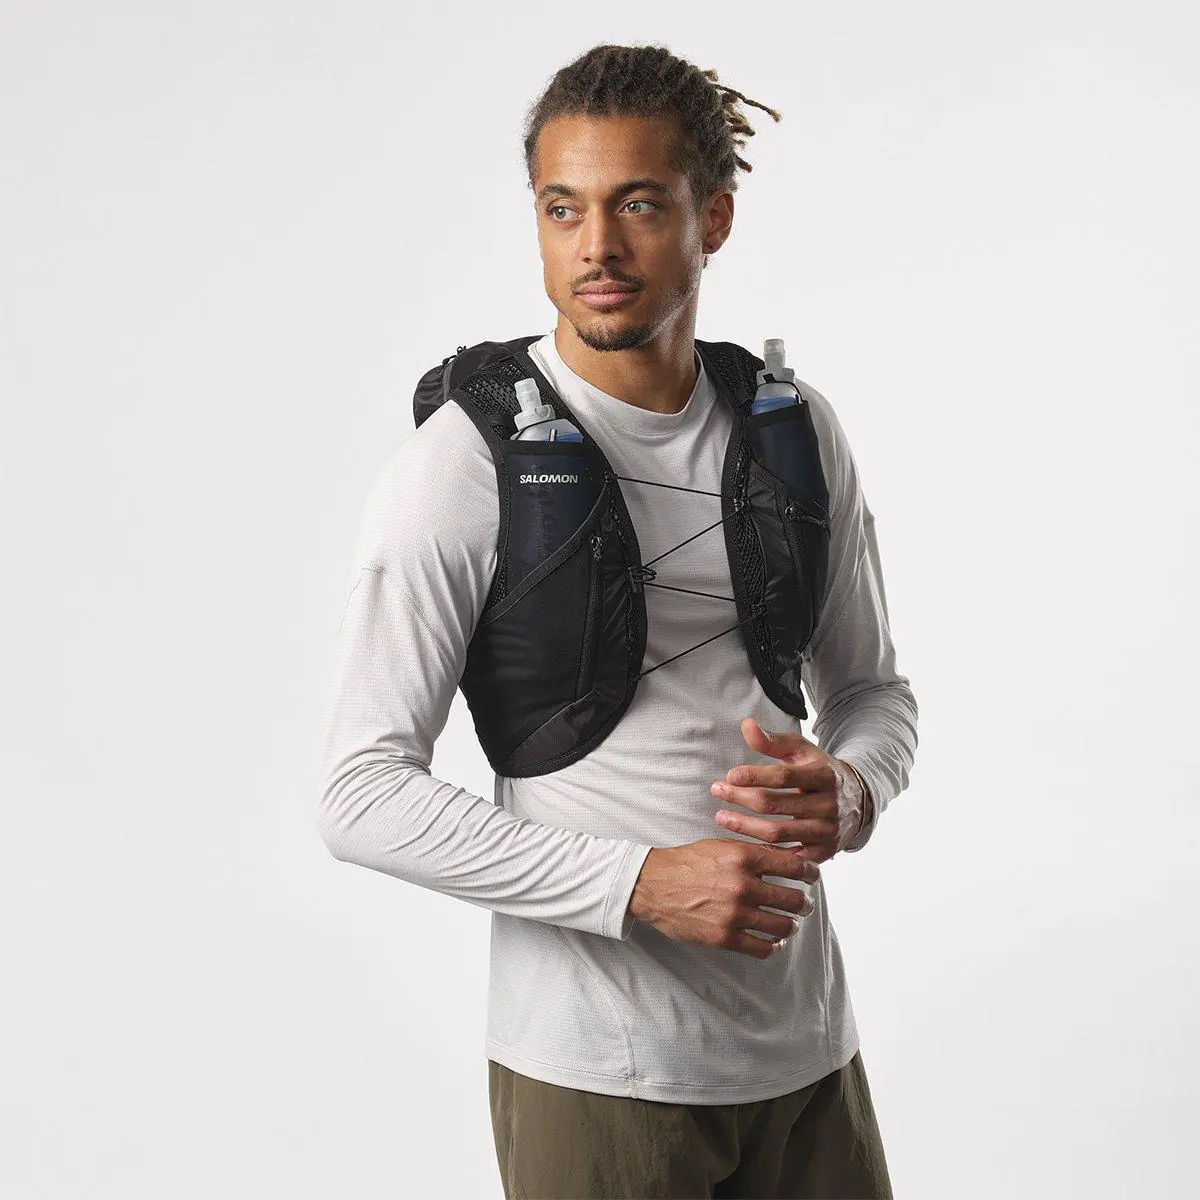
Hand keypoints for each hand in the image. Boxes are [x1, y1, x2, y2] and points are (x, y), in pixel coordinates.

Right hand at [627, 838, 820, 959]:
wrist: (652, 885)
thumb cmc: (687, 862)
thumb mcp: (722, 847)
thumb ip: (755, 852)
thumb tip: (790, 855)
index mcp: (743, 857)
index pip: (794, 865)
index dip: (810, 872)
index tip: (813, 877)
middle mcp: (742, 885)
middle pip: (793, 899)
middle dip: (803, 903)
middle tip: (803, 904)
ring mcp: (734, 913)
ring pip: (782, 926)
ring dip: (791, 926)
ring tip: (789, 924)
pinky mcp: (723, 937)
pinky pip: (762, 948)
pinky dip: (773, 947)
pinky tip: (774, 942)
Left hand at [709, 717, 869, 863]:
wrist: (856, 801)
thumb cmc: (819, 770)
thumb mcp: (802, 751)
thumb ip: (773, 740)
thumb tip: (746, 725)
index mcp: (824, 776)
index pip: (783, 777)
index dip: (753, 776)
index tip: (729, 776)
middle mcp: (828, 806)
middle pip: (775, 805)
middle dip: (740, 798)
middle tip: (716, 791)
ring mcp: (827, 831)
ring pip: (777, 833)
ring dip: (744, 826)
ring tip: (721, 816)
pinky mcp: (823, 853)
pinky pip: (786, 856)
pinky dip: (762, 850)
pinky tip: (742, 841)